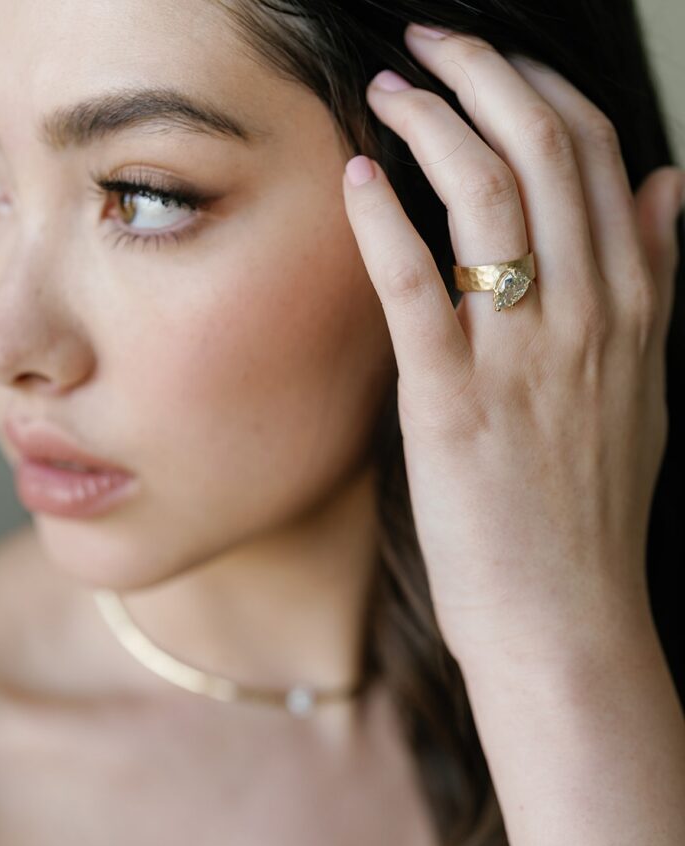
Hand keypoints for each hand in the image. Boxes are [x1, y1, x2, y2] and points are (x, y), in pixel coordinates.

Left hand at [343, 25, 683, 668]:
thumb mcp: (646, 389)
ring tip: (387, 88)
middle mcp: (589, 316)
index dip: (541, 89)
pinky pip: (419, 288)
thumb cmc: (590, 513)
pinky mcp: (454, 404)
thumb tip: (670, 188)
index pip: (598, 156)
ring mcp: (523, 358)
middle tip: (427, 44)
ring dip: (433, 123)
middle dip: (484, 74)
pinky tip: (359, 177)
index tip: (491, 67)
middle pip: (547, 150)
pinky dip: (386, 222)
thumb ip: (657, 284)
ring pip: (489, 197)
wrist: (567, 620)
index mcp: (634, 307)